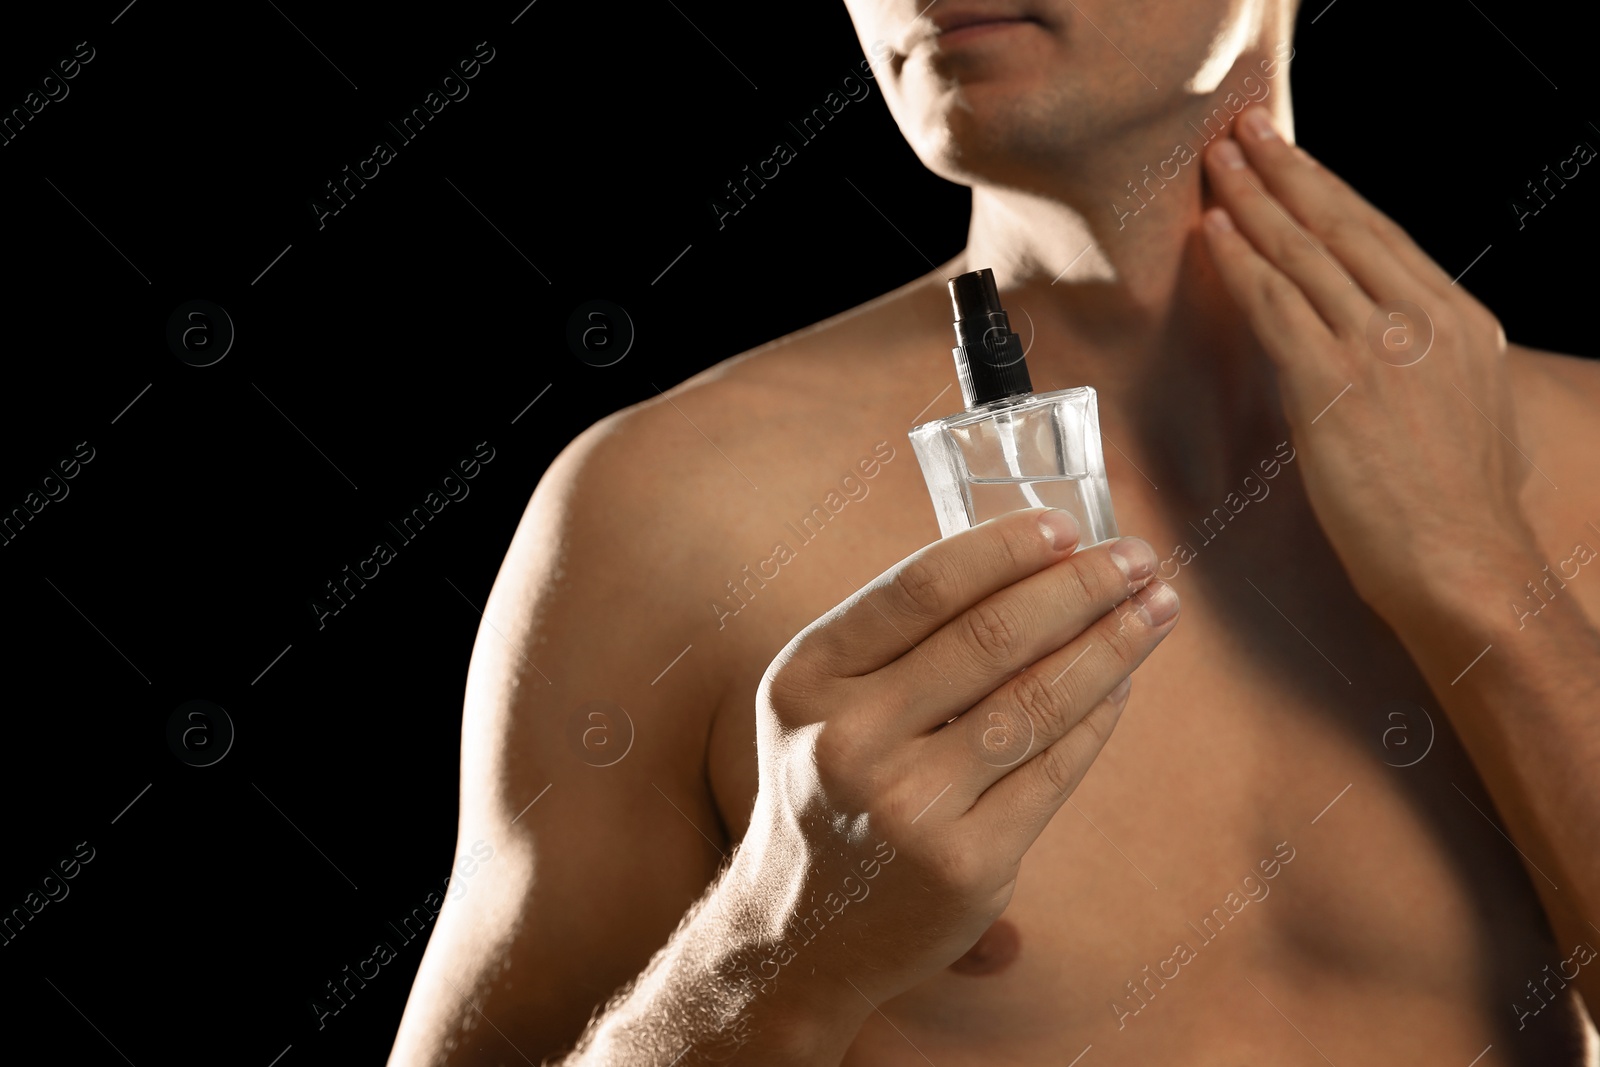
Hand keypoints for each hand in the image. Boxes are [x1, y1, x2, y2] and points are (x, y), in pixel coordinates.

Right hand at [728, 508, 1177, 1011]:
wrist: (798, 930)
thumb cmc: (829, 786)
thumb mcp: (824, 700)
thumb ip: (901, 636)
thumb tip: (1035, 561)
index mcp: (808, 678)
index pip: (922, 588)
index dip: (1005, 548)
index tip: (1069, 527)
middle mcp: (848, 739)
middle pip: (990, 638)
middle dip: (1080, 587)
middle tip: (1138, 559)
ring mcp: (907, 807)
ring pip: (1035, 702)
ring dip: (1111, 646)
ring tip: (1156, 609)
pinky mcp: (965, 864)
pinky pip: (1054, 771)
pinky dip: (1098, 719)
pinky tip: (1123, 686)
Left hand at [1199, 105, 1540, 619]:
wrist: (1466, 564)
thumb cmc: (1457, 511)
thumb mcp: (1464, 413)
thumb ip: (1424, 367)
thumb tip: (1387, 352)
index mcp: (1460, 324)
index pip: (1383, 237)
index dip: (1329, 192)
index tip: (1294, 160)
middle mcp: (1423, 321)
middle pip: (1341, 226)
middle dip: (1285, 172)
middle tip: (1244, 132)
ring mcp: (1379, 348)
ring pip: (1303, 255)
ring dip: (1252, 203)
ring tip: (1214, 166)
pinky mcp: (1335, 384)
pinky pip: (1276, 306)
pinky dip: (1240, 264)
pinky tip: (1215, 233)